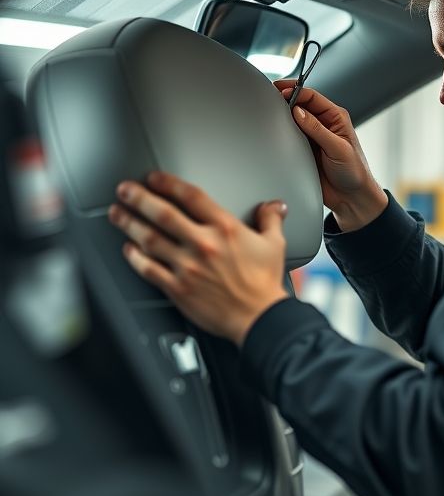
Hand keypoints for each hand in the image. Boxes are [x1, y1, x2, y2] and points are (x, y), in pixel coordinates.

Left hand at [108, 171, 287, 345]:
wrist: (259, 318)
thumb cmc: (265, 283)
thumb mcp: (274, 244)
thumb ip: (270, 219)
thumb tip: (273, 206)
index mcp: (225, 228)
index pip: (191, 196)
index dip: (168, 183)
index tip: (154, 177)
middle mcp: (203, 244)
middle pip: (163, 214)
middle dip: (139, 198)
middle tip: (125, 190)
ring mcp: (187, 267)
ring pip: (150, 239)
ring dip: (130, 224)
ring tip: (117, 214)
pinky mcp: (178, 288)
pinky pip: (149, 269)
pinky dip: (134, 258)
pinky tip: (128, 249)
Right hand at [274, 81, 386, 230]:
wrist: (351, 197)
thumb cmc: (354, 172)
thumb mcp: (337, 148)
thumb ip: (317, 129)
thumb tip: (298, 111)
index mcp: (336, 118)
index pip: (312, 97)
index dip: (295, 91)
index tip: (280, 91)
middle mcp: (324, 124)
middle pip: (300, 105)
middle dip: (285, 100)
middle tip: (269, 98)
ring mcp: (313, 137)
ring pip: (293, 120)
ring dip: (282, 116)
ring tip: (269, 113)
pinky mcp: (305, 150)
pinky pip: (290, 137)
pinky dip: (282, 133)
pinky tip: (274, 133)